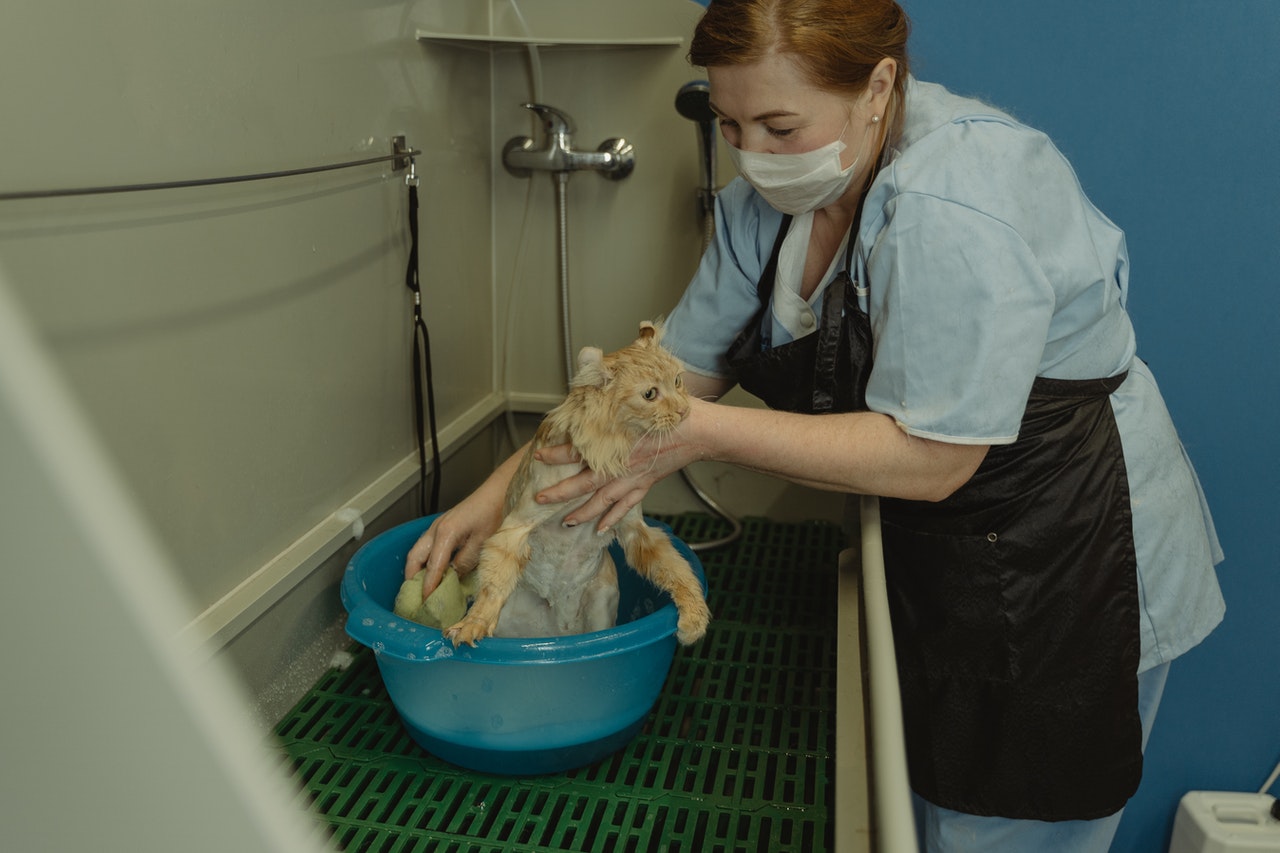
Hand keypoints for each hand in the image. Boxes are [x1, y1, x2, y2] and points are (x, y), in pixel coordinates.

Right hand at [403, 488, 502, 600]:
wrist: (499, 492)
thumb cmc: (495, 513)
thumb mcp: (483, 542)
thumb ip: (466, 561)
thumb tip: (453, 576)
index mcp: (446, 533)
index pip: (433, 566)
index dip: (428, 585)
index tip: (425, 601)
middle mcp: (437, 529)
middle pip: (414, 557)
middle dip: (412, 577)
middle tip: (416, 596)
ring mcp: (438, 526)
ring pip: (418, 551)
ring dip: (416, 568)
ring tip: (421, 587)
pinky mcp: (444, 525)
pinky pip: (427, 546)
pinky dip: (425, 560)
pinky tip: (433, 570)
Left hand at [534, 406, 707, 531]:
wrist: (701, 430)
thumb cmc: (672, 411)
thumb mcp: (640, 397)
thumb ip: (614, 394)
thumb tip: (594, 377)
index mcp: (618, 442)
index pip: (579, 451)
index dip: (557, 455)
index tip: (539, 456)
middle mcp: (623, 464)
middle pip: (585, 483)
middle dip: (561, 492)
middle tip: (540, 498)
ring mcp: (635, 477)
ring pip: (603, 501)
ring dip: (583, 512)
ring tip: (566, 521)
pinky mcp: (646, 483)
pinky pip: (627, 506)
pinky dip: (613, 518)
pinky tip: (601, 528)